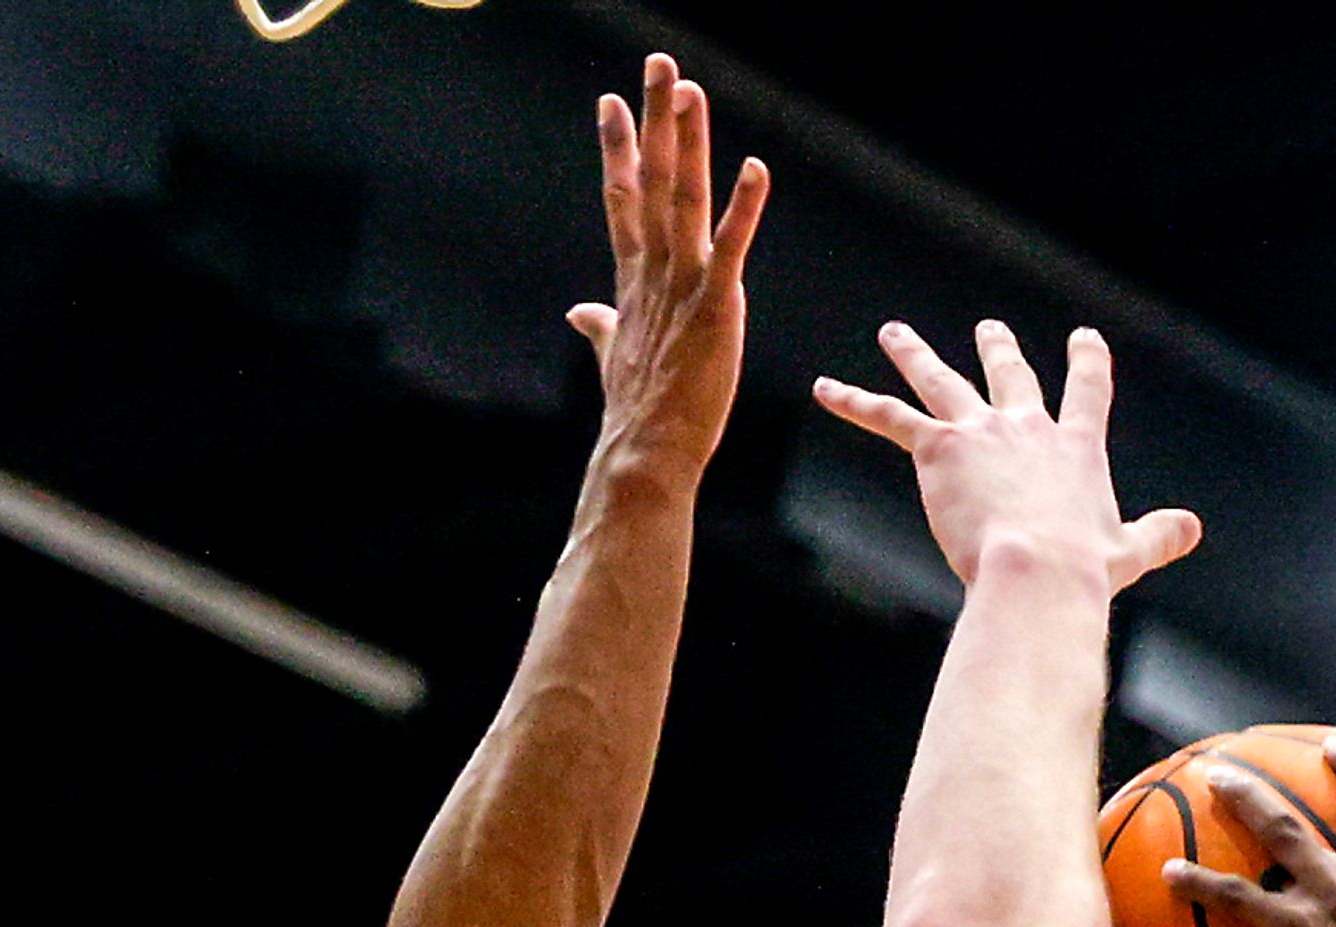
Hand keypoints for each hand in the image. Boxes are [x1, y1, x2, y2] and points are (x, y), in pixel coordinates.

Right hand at [571, 56, 767, 477]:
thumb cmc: (637, 411)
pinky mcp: (716, 307)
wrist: (646, 453)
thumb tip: (579, 313)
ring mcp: (682, 286)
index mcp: (634, 280)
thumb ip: (601, 326)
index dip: (618, 148)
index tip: (611, 101)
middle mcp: (654, 272)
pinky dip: (744, 207)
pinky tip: (756, 167)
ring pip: (683, 199)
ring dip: (687, 142)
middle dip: (653, 120)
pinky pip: (731, 248)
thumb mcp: (614, 356)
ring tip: (690, 90)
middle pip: (650, 180)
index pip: (623, 199)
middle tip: (659, 64)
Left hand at [814, 321, 1201, 596]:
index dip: (1086, 363)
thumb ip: (1161, 535)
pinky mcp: (939, 447)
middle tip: (991, 327)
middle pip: (1010, 375)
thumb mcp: (1129, 552)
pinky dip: (854, 401)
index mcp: (1074, 449)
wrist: (1038, 571)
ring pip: (941, 381)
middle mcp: (1028, 426)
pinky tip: (825, 389)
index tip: (1084, 338)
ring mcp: (981, 430)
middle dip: (999, 349)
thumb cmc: (1082, 572)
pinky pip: (888, 417)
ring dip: (914, 355)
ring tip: (895, 334)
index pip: (1086, 393)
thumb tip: (1193, 528)